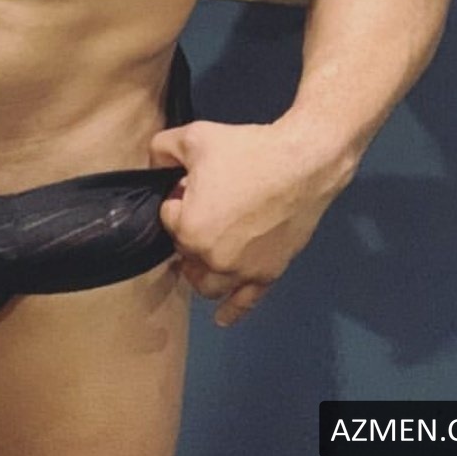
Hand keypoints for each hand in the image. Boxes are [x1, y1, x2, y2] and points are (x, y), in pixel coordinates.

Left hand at [149, 117, 350, 327]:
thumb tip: (153, 163)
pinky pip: (244, 302)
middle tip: (209, 203)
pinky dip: (231, 311)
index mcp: (188, 228)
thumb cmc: (247, 150)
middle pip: (185, 252)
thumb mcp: (193, 137)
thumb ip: (161, 148)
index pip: (167, 218)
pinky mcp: (267, 275)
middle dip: (189, 229)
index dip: (179, 196)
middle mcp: (211, 258)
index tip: (196, 182)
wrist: (303, 165)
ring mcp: (241, 272)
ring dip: (200, 269)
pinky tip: (221, 318)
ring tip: (205, 250)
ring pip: (207, 284)